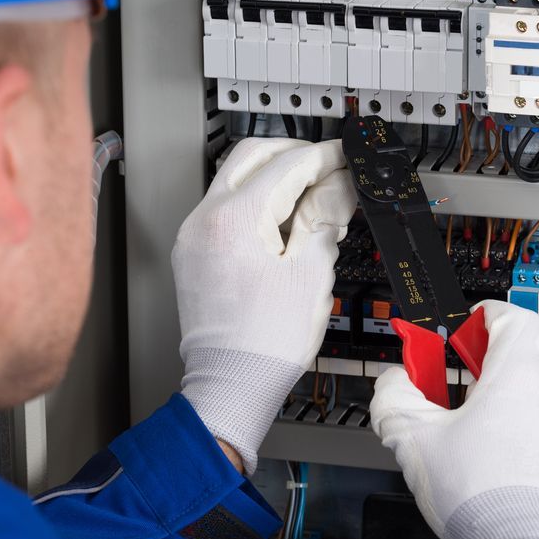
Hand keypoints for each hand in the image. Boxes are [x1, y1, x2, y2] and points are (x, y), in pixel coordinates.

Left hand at [173, 138, 355, 474]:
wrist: (230, 383)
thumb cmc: (267, 342)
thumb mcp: (311, 272)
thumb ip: (325, 217)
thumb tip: (339, 185)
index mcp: (233, 219)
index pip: (285, 166)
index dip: (323, 157)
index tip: (345, 155)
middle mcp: (204, 219)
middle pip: (250, 157)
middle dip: (292, 154)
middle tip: (328, 166)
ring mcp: (194, 235)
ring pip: (234, 179)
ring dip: (272, 176)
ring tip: (312, 195)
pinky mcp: (193, 253)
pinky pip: (224, 208)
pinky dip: (255, 201)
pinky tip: (283, 219)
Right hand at [370, 300, 538, 538]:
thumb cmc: (481, 497)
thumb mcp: (414, 441)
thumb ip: (395, 398)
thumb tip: (394, 382)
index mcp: (518, 374)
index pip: (512, 316)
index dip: (487, 315)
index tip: (470, 327)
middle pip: (536, 348)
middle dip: (504, 354)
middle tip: (473, 377)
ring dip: (522, 396)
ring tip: (489, 427)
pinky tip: (515, 460)